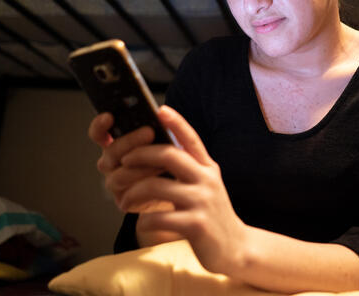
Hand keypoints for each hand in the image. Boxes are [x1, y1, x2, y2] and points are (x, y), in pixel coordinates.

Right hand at [88, 112, 169, 212]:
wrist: (183, 191)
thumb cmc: (176, 161)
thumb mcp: (174, 140)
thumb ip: (167, 125)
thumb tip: (162, 111)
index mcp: (119, 143)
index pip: (99, 133)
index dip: (100, 125)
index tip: (109, 116)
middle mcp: (112, 162)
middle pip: (111, 152)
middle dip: (130, 141)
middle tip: (149, 132)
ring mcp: (116, 182)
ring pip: (118, 175)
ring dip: (141, 166)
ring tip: (161, 160)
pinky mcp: (124, 200)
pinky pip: (128, 193)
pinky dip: (145, 184)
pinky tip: (161, 177)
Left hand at [119, 105, 249, 274]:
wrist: (235, 248)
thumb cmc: (211, 213)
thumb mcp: (206, 184)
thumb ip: (189, 167)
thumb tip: (160, 149)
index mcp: (207, 167)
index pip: (190, 139)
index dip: (176, 122)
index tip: (159, 109)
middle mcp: (206, 180)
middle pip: (169, 155)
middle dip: (140, 155)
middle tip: (123, 161)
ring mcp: (202, 202)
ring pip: (157, 186)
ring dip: (133, 192)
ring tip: (124, 200)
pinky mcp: (196, 225)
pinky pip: (159, 216)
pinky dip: (144, 218)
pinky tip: (142, 221)